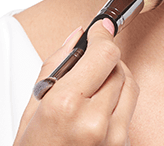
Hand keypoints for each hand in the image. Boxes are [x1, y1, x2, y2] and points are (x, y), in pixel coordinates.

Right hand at [13, 20, 138, 145]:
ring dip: (114, 78)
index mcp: (67, 105)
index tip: (100, 28)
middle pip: (119, 67)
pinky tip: (97, 109)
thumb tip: (78, 35)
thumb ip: (57, 63)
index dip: (103, 36)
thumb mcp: (33, 105)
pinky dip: (117, 100)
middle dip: (104, 60)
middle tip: (87, 64)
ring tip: (92, 88)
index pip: (105, 54)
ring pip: (129, 85)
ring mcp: (113, 138)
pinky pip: (129, 109)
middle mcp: (95, 121)